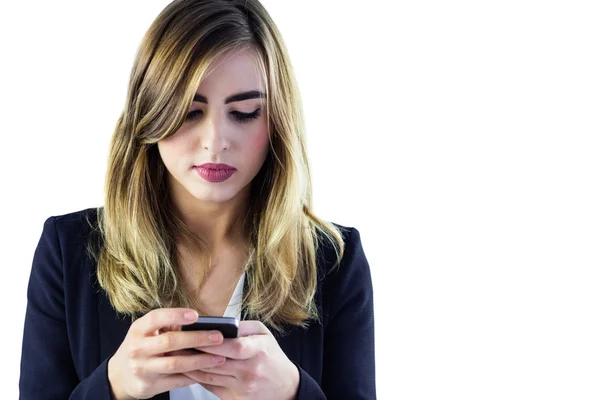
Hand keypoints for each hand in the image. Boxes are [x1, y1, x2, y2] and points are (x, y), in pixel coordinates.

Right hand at [107, 308, 227, 399]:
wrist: (119, 376)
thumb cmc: (140, 347)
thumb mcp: (146, 332)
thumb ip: (166, 326)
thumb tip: (197, 323)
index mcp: (138, 330)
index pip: (156, 318)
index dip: (176, 316)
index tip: (196, 315)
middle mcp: (138, 348)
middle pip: (170, 342)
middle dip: (197, 339)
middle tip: (218, 337)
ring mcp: (142, 369)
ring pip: (175, 364)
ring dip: (200, 360)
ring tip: (219, 357)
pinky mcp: (149, 386)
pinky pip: (176, 381)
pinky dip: (194, 376)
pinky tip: (208, 371)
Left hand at [182, 321, 299, 399]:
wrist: (284, 386)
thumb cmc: (272, 356)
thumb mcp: (264, 334)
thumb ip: (242, 327)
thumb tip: (218, 324)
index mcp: (260, 350)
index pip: (234, 347)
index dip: (212, 342)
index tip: (194, 334)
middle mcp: (251, 370)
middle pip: (217, 362)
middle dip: (194, 353)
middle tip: (176, 343)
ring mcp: (243, 387)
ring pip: (209, 376)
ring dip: (190, 366)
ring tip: (176, 355)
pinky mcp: (235, 399)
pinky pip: (210, 387)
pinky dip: (197, 378)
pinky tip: (187, 369)